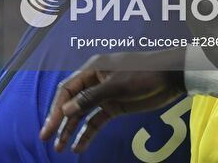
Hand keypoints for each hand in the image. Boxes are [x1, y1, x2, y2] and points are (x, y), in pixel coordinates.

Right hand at [39, 54, 183, 153]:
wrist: (171, 77)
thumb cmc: (144, 74)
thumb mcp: (116, 86)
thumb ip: (90, 98)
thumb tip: (65, 109)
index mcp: (94, 69)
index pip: (67, 89)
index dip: (55, 109)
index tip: (48, 128)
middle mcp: (96, 81)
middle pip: (72, 102)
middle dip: (59, 120)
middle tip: (47, 139)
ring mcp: (105, 94)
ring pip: (82, 113)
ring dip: (71, 129)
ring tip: (60, 148)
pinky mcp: (115, 105)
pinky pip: (96, 120)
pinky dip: (87, 132)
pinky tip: (78, 147)